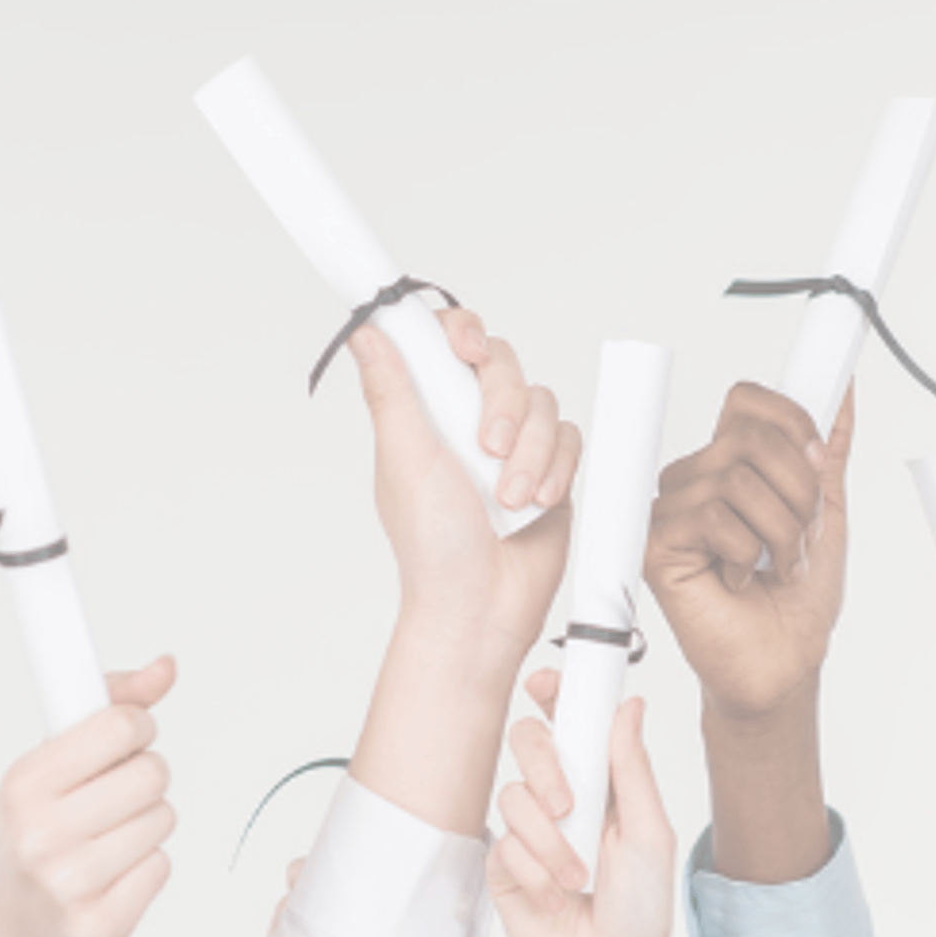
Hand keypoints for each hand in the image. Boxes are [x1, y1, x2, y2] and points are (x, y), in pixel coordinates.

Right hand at [0, 658, 177, 936]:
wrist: (13, 935)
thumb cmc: (36, 837)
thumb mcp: (51, 767)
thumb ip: (111, 707)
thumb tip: (166, 666)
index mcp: (23, 784)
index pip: (120, 725)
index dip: (136, 728)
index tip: (126, 738)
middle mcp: (40, 834)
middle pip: (153, 773)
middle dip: (144, 780)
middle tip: (113, 798)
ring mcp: (68, 884)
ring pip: (163, 819)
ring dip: (147, 825)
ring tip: (106, 841)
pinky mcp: (100, 925)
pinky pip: (162, 867)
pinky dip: (146, 869)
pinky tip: (111, 877)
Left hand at [351, 308, 578, 665]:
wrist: (481, 604)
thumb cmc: (433, 547)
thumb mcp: (405, 461)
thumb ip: (391, 392)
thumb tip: (365, 334)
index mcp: (426, 411)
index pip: (443, 343)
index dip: (459, 332)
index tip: (464, 350)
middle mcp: (469, 420)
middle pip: (501, 362)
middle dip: (502, 403)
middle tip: (488, 446)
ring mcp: (514, 444)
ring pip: (542, 402)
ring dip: (530, 451)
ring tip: (509, 496)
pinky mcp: (552, 468)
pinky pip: (570, 438)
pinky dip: (557, 468)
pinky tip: (537, 501)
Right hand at [489, 694, 675, 936]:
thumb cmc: (640, 911)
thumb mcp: (649, 835)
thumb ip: (633, 770)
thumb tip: (629, 707)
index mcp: (604, 782)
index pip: (573, 723)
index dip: (557, 694)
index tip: (548, 682)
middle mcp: (564, 797)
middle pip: (530, 741)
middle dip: (545, 766)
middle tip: (569, 804)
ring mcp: (530, 829)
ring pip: (515, 796)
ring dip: (551, 842)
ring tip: (578, 877)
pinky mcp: (504, 863)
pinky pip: (504, 844)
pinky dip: (536, 873)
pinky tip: (556, 899)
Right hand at [644, 382, 849, 722]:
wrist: (782, 665)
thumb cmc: (795, 603)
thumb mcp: (826, 513)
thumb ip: (828, 453)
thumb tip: (842, 391)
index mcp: (728, 465)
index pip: (747, 401)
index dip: (792, 423)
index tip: (819, 465)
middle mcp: (694, 482)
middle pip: (749, 438)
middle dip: (799, 493)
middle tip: (803, 537)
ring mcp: (671, 512)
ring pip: (737, 480)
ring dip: (780, 532)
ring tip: (778, 566)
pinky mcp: (656, 546)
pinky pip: (713, 518)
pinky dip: (747, 553)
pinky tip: (741, 580)